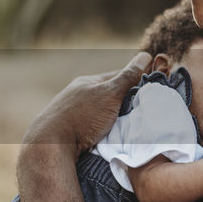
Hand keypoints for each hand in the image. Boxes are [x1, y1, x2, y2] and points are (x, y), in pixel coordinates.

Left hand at [20, 52, 152, 157]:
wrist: (50, 145)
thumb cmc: (82, 116)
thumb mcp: (110, 93)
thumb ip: (128, 77)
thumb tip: (145, 56)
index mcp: (87, 82)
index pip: (117, 77)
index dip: (136, 82)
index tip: (152, 90)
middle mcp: (78, 96)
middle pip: (109, 97)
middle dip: (126, 103)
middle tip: (144, 112)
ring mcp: (72, 114)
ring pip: (102, 114)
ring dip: (115, 120)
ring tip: (131, 128)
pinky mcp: (69, 133)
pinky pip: (93, 129)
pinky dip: (104, 132)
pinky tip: (112, 139)